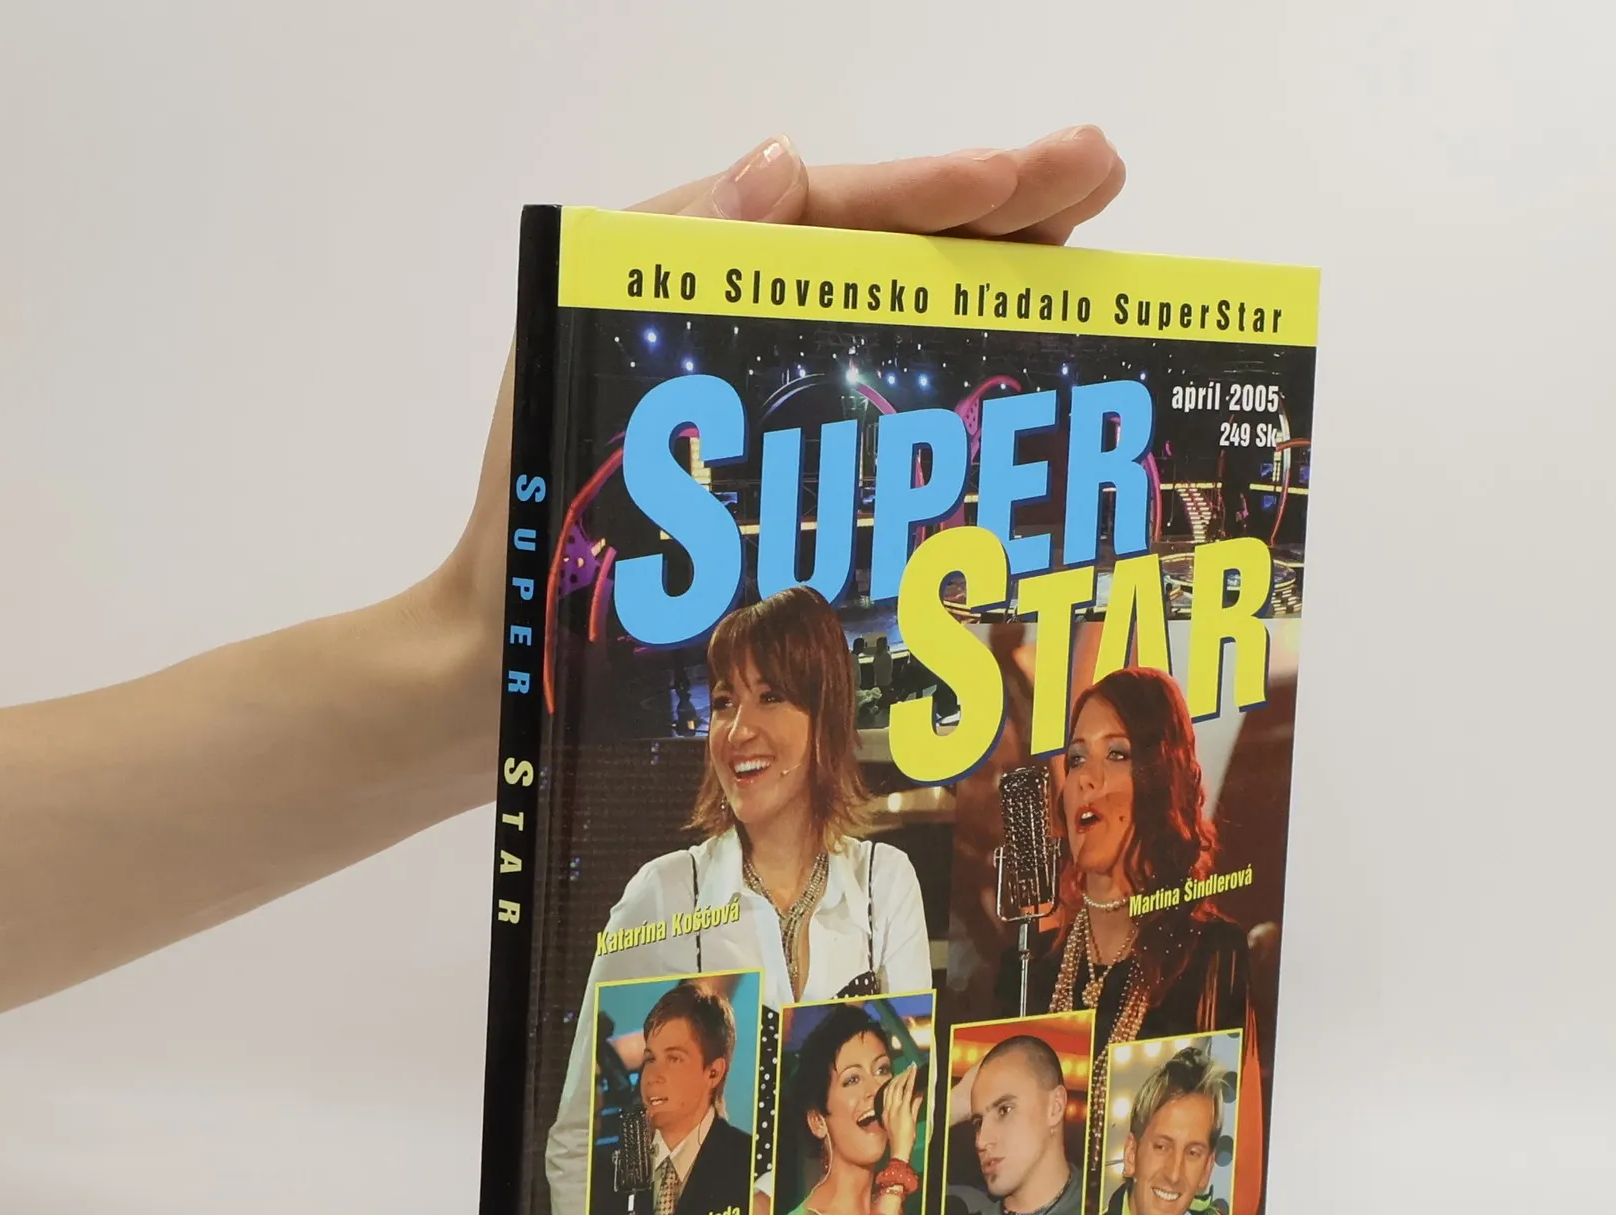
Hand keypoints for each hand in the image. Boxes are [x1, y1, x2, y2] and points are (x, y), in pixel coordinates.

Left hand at [441, 127, 1125, 776]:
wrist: (517, 645)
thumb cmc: (534, 524)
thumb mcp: (582, 373)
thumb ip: (675, 267)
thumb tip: (784, 168)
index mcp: (683, 270)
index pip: (830, 211)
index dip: (934, 192)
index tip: (1025, 182)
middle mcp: (739, 318)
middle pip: (884, 247)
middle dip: (996, 209)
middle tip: (1099, 176)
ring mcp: (771, 391)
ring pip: (900, 316)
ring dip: (994, 281)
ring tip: (1084, 251)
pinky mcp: (789, 461)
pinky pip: (884, 404)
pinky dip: (955, 380)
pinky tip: (1023, 375)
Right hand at [880, 1060, 923, 1163]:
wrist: (900, 1150)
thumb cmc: (903, 1139)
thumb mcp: (908, 1121)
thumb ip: (913, 1107)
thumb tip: (919, 1095)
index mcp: (886, 1112)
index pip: (887, 1092)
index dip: (893, 1082)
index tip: (900, 1075)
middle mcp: (888, 1109)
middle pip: (891, 1087)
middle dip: (900, 1076)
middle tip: (908, 1069)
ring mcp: (895, 1109)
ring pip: (898, 1087)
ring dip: (905, 1076)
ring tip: (911, 1069)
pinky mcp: (903, 1111)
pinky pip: (906, 1093)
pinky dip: (910, 1082)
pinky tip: (914, 1075)